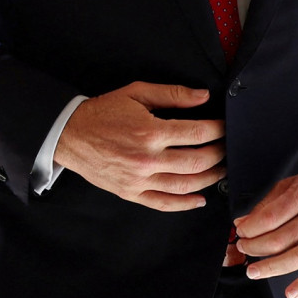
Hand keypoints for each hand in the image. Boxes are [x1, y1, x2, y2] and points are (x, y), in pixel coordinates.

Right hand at [53, 83, 224, 210]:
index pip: (197, 133)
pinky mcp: (132, 192)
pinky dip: (185, 204)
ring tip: (220, 169)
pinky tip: (199, 198)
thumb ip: (172, 94)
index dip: (218, 130)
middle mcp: (147, 159)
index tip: (225, 127)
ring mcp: (140, 179)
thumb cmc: (103, 112)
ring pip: (186, 185)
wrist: (70, 134)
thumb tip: (203, 97)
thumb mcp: (136, 93)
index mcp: (150, 131)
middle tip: (226, 148)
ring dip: (209, 178)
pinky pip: (164, 203)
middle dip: (219, 154)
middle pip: (198, 161)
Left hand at [232, 170, 297, 297]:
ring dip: (271, 267)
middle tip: (243, 248)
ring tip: (254, 270)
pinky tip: (290, 292)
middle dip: (254, 247)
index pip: (269, 218)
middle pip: (279, 240)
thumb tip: (244, 221)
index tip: (241, 231)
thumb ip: (267, 204)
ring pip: (296, 257)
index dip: (250, 229)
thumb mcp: (292, 184)